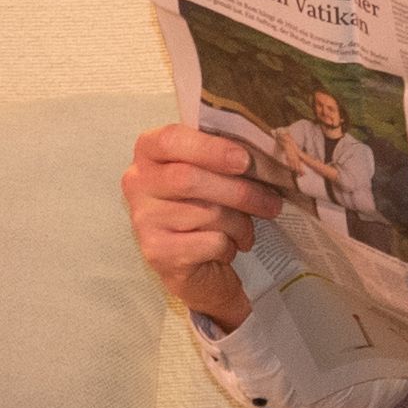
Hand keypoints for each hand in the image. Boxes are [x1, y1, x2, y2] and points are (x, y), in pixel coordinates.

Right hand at [120, 124, 277, 330]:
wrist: (197, 267)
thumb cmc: (206, 209)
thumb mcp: (212, 175)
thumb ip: (223, 156)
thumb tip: (264, 152)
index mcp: (148, 153)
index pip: (170, 139)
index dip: (210, 148)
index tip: (245, 160)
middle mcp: (137, 183)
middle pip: (189, 179)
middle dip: (240, 191)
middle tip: (271, 203)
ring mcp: (143, 219)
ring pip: (207, 213)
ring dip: (239, 224)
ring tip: (244, 231)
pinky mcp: (157, 252)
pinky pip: (209, 242)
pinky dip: (229, 246)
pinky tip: (227, 249)